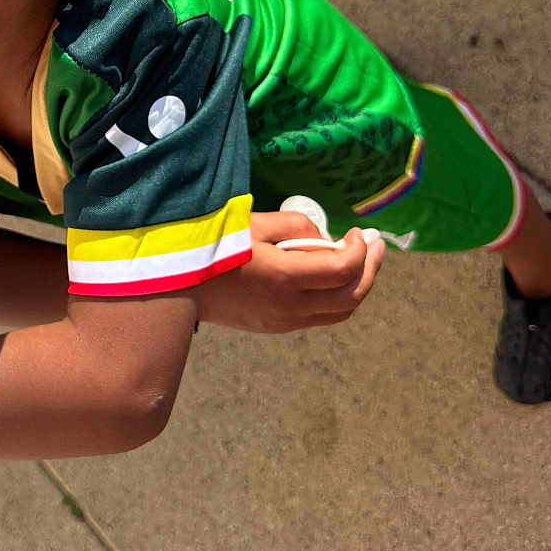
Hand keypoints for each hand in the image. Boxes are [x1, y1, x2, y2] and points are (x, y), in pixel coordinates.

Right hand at [191, 210, 384, 332]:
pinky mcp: (275, 327)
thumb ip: (296, 226)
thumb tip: (323, 240)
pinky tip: (330, 278)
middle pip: (350, 297)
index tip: (357, 232)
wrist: (175, 285)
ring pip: (338, 312)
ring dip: (357, 287)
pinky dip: (334, 298)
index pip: (343, 269)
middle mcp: (291, 306)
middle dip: (370, 270)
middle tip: (375, 246)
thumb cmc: (211, 245)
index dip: (359, 250)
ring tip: (361, 263)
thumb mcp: (254, 224)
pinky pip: (319, 317)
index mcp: (285, 277)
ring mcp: (284, 322)